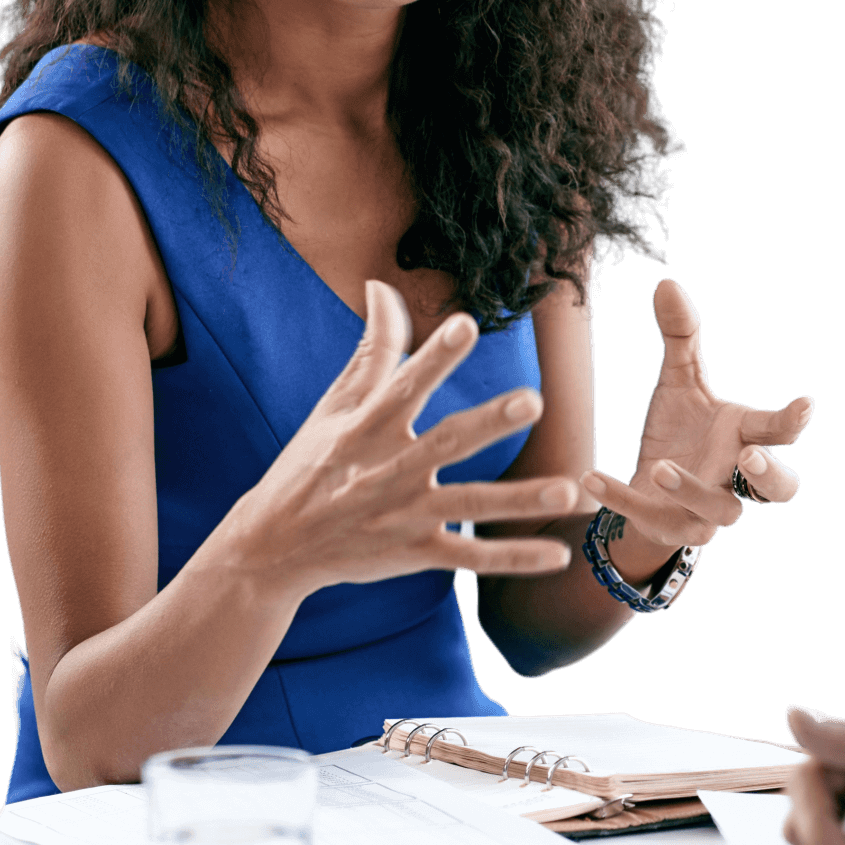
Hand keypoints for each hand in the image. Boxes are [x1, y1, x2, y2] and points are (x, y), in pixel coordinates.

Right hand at [216, 282, 581, 598]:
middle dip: (490, 422)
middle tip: (534, 400)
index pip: (405, 385)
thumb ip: (372, 348)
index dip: (434, 356)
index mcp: (369, 427)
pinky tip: (557, 558)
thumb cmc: (311, 464)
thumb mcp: (335, 405)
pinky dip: (513, 559)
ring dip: (521, 501)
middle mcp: (391, 469)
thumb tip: (381, 285)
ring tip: (572, 491)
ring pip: (471, 504)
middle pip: (447, 443)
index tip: (466, 324)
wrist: (273, 548)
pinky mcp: (415, 553)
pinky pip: (470, 556)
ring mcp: (405, 515)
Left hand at [582, 280, 812, 552]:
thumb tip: (666, 283)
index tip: (805, 404)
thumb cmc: (679, 430)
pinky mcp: (669, 527)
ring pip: (718, 513)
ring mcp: (706, 510)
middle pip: (778, 489)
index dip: (792, 421)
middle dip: (769, 476)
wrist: (649, 486)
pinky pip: (649, 517)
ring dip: (692, 490)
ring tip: (662, 465)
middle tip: (749, 457)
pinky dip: (620, 498)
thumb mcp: (679, 382)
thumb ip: (680, 337)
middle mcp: (734, 478)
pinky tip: (591, 476)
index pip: (778, 432)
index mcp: (744, 438)